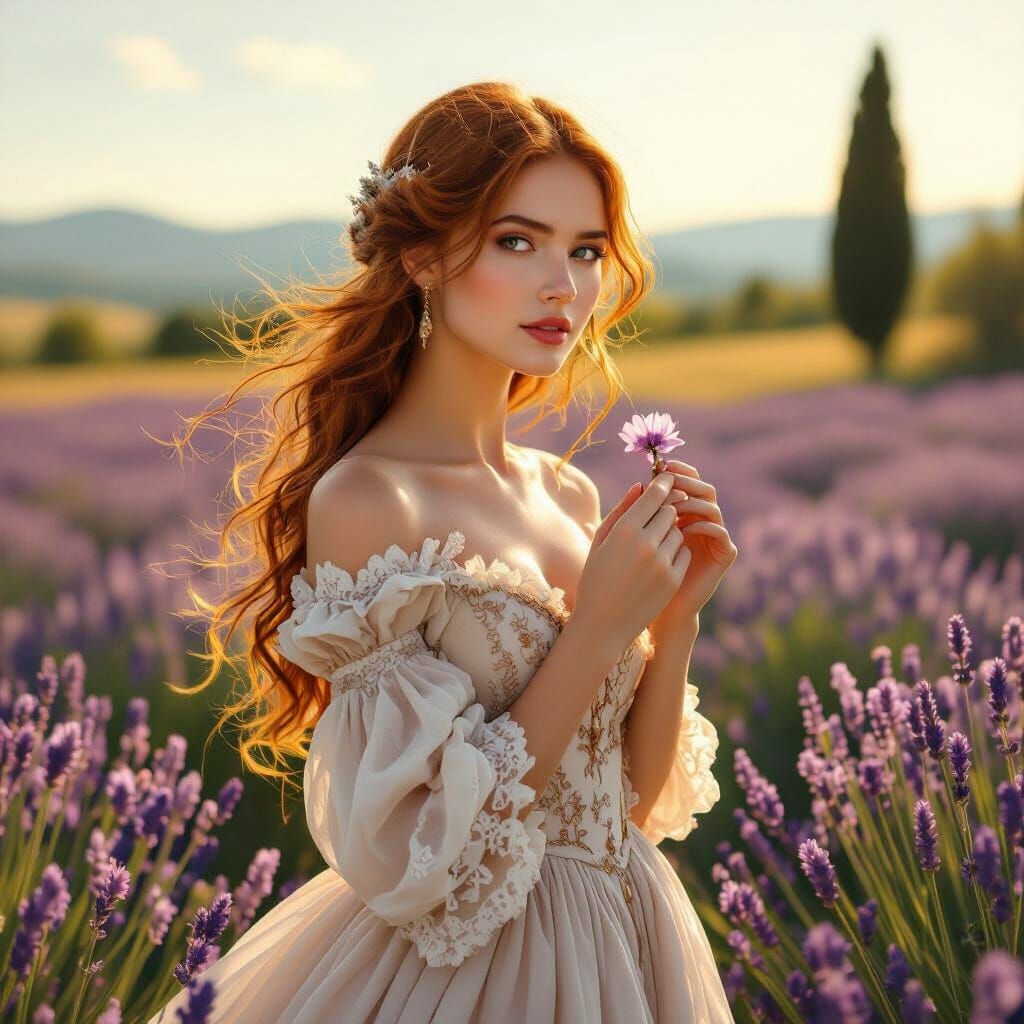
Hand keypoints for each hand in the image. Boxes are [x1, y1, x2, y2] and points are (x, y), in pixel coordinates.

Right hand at [574, 471, 692, 653]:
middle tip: (655, 518)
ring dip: (669, 533)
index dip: (663, 484)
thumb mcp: (600, 542)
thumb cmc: (595, 578)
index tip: (667, 480)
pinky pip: (684, 553)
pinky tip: (658, 563)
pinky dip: (675, 553)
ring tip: (651, 546)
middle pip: (671, 510)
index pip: (655, 494)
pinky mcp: (673, 580)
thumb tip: (641, 486)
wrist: (603, 624)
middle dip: (665, 510)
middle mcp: (646, 544)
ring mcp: (662, 563)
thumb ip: (621, 511)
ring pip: (678, 532)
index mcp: (625, 530)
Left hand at [649, 457, 738, 627]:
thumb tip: (638, 484)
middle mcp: (701, 521)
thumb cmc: (639, 574)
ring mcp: (714, 537)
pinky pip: (719, 532)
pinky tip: (684, 529)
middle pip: (703, 489)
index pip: (685, 482)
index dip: (675, 471)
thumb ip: (636, 513)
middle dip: (686, 482)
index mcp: (683, 513)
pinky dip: (703, 526)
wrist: (657, 609)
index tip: (658, 467)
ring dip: (692, 503)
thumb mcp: (633, 539)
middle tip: (670, 480)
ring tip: (672, 506)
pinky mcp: (723, 555)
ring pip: (711, 507)